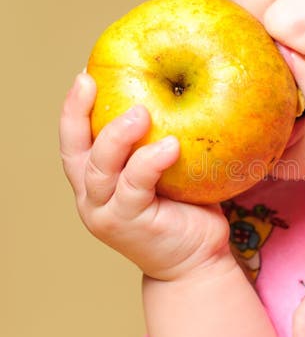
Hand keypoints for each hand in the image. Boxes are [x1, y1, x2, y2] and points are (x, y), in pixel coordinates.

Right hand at [59, 72, 230, 280]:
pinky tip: (170, 146)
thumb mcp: (170, 170)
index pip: (75, 140)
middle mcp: (93, 197)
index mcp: (96, 181)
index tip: (86, 74)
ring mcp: (108, 213)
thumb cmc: (188, 210)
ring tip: (140, 113)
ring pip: (100, 169)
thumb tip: (183, 86)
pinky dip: (150, 163)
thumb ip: (161, 139)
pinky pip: (136, 187)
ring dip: (117, 137)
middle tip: (97, 82)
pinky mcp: (129, 225)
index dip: (73, 108)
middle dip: (79, 114)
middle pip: (75, 152)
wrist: (198, 262)